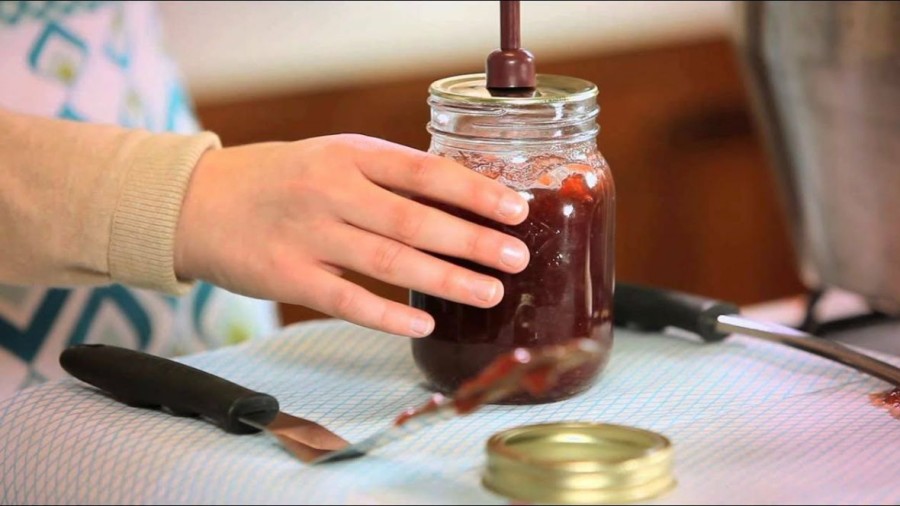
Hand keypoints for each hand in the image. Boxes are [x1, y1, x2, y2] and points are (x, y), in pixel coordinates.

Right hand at [174, 134, 529, 337]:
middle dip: (473, 240)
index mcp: (349, 154)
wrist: (199, 202)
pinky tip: (425, 323)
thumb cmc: (280, 179)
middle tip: (516, 257)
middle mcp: (331, 191)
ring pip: (390, 261)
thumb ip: (386, 175)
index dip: (475, 192)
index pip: (425, 171)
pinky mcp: (288, 277)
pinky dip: (390, 315)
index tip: (516, 209)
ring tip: (490, 292)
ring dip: (447, 279)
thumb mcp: (332, 158)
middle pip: (416, 219)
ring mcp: (308, 235)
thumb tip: (458, 198)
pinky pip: (349, 301)